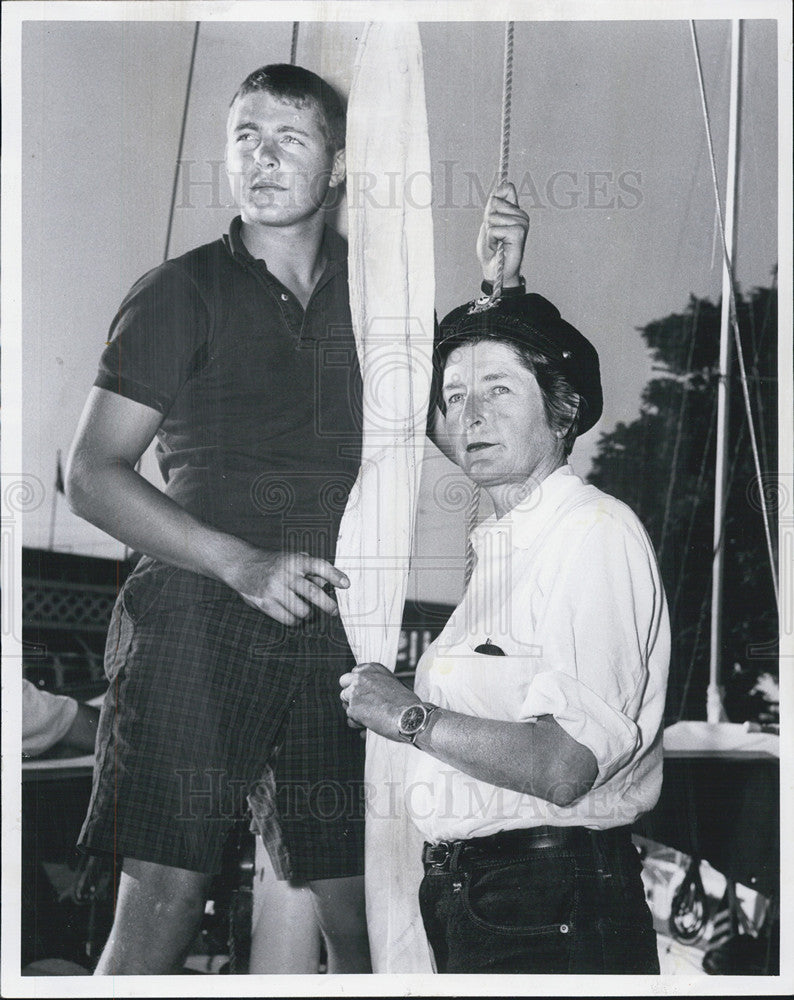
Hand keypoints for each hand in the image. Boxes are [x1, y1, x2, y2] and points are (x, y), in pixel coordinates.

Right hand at [226, 549, 348, 625]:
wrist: (242, 565)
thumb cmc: (273, 563)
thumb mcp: (292, 559)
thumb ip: (310, 570)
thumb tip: (327, 584)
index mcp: (295, 560)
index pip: (319, 566)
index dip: (334, 575)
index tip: (346, 584)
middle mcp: (285, 573)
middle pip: (313, 592)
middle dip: (328, 605)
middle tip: (334, 610)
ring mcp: (274, 589)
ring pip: (302, 610)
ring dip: (308, 614)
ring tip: (307, 611)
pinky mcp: (265, 603)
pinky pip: (288, 619)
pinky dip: (295, 620)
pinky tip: (294, 615)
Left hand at [339, 662, 420, 739]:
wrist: (409, 717)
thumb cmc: (405, 703)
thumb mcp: (391, 683)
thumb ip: (376, 682)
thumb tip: (366, 691)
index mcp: (372, 668)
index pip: (354, 671)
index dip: (358, 683)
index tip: (364, 691)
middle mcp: (361, 677)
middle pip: (344, 682)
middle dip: (350, 692)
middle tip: (362, 703)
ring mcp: (355, 692)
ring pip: (345, 700)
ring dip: (354, 708)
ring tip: (370, 716)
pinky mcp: (353, 708)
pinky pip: (349, 717)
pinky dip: (357, 722)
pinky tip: (370, 724)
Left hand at [476, 182, 528, 286]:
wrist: (495, 271)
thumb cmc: (492, 249)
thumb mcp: (488, 224)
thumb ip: (492, 207)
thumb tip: (497, 191)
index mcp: (515, 211)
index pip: (507, 188)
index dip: (494, 199)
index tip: (492, 215)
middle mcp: (522, 215)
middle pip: (495, 202)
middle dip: (488, 221)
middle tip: (495, 236)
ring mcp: (522, 223)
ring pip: (494, 217)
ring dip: (490, 233)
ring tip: (497, 243)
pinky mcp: (519, 233)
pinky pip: (495, 229)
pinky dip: (492, 240)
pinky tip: (499, 247)